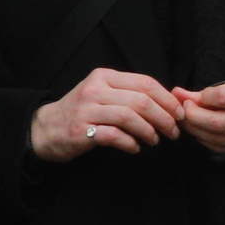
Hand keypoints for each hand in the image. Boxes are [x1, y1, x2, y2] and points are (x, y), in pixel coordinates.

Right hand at [30, 67, 181, 160]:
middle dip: (164, 118)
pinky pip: (114, 136)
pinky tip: (135, 148)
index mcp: (105, 77)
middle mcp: (96, 89)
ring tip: (155, 140)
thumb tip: (168, 103)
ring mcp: (87, 110)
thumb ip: (129, 94)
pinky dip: (130, 143)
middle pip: (142, 101)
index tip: (180, 114)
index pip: (146, 83)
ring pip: (130, 117)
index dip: (167, 99)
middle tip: (174, 131)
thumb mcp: (102, 94)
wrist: (44, 129)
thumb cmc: (81, 112)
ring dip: (149, 131)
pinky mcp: (81, 131)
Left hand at [176, 77, 224, 156]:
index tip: (200, 95)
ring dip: (195, 128)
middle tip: (184, 107)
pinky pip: (217, 146)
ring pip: (217, 137)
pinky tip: (196, 127)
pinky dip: (202, 137)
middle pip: (220, 122)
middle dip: (195, 116)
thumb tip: (177, 94)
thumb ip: (207, 92)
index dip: (208, 97)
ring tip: (186, 116)